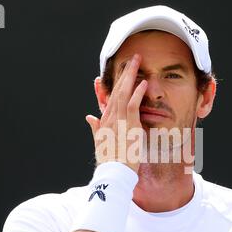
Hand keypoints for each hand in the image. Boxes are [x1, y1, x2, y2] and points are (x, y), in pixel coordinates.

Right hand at [86, 54, 146, 173]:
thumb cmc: (109, 161)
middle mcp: (110, 117)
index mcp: (105, 121)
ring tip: (137, 61)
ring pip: (124, 93)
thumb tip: (89, 117)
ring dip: (131, 76)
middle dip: (125, 73)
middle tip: (132, 58)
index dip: (116, 81)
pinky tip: (142, 82)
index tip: (122, 70)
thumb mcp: (100, 142)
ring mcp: (118, 120)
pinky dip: (137, 93)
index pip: (110, 97)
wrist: (113, 173)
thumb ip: (95, 127)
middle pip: (117, 90)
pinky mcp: (128, 126)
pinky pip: (133, 105)